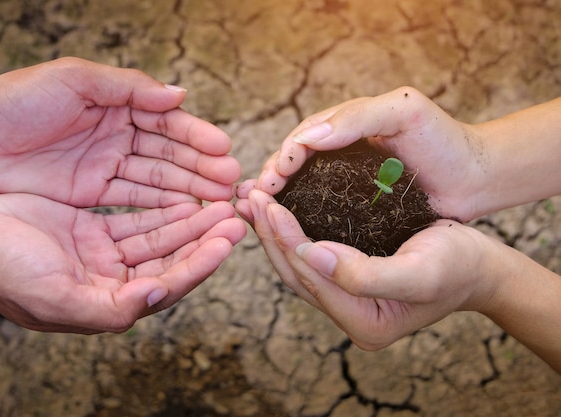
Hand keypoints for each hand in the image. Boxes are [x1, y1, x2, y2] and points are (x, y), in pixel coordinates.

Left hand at [0, 57, 239, 206]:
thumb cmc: (21, 98)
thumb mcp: (76, 80)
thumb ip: (129, 88)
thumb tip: (180, 95)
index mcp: (118, 104)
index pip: (167, 121)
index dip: (196, 136)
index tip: (224, 150)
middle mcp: (119, 135)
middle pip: (168, 154)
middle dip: (201, 168)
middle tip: (231, 183)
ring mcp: (107, 165)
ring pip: (156, 179)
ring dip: (188, 189)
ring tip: (218, 200)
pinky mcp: (92, 192)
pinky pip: (133, 199)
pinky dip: (160, 206)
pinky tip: (186, 212)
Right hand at [0, 194, 245, 332]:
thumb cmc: (0, 273)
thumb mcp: (53, 296)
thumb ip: (109, 306)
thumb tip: (157, 296)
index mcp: (107, 304)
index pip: (167, 284)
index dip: (200, 263)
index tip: (227, 239)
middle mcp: (111, 283)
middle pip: (171, 260)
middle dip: (204, 239)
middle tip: (235, 216)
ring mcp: (103, 257)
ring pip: (158, 239)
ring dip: (190, 222)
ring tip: (219, 203)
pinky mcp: (92, 233)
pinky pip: (137, 222)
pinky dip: (162, 211)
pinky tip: (185, 199)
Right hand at [236, 87, 487, 222]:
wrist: (476, 177)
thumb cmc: (444, 139)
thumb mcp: (404, 111)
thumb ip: (357, 116)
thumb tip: (306, 138)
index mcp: (344, 125)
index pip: (301, 139)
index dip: (281, 159)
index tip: (269, 182)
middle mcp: (340, 152)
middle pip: (295, 164)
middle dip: (271, 181)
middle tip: (251, 201)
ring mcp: (347, 180)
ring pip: (303, 189)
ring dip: (279, 201)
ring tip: (257, 216)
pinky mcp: (358, 206)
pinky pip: (322, 210)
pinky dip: (302, 218)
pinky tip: (288, 231)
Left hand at [237, 190, 497, 349]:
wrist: (481, 265)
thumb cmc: (458, 264)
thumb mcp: (420, 271)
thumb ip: (363, 274)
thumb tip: (310, 253)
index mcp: (363, 322)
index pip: (310, 279)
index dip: (286, 240)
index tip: (267, 204)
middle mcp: (349, 316)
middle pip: (296, 274)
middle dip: (269, 235)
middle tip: (247, 197)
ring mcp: (346, 300)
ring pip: (298, 265)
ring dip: (272, 232)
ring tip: (251, 200)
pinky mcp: (346, 280)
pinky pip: (310, 256)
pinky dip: (290, 232)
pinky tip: (276, 208)